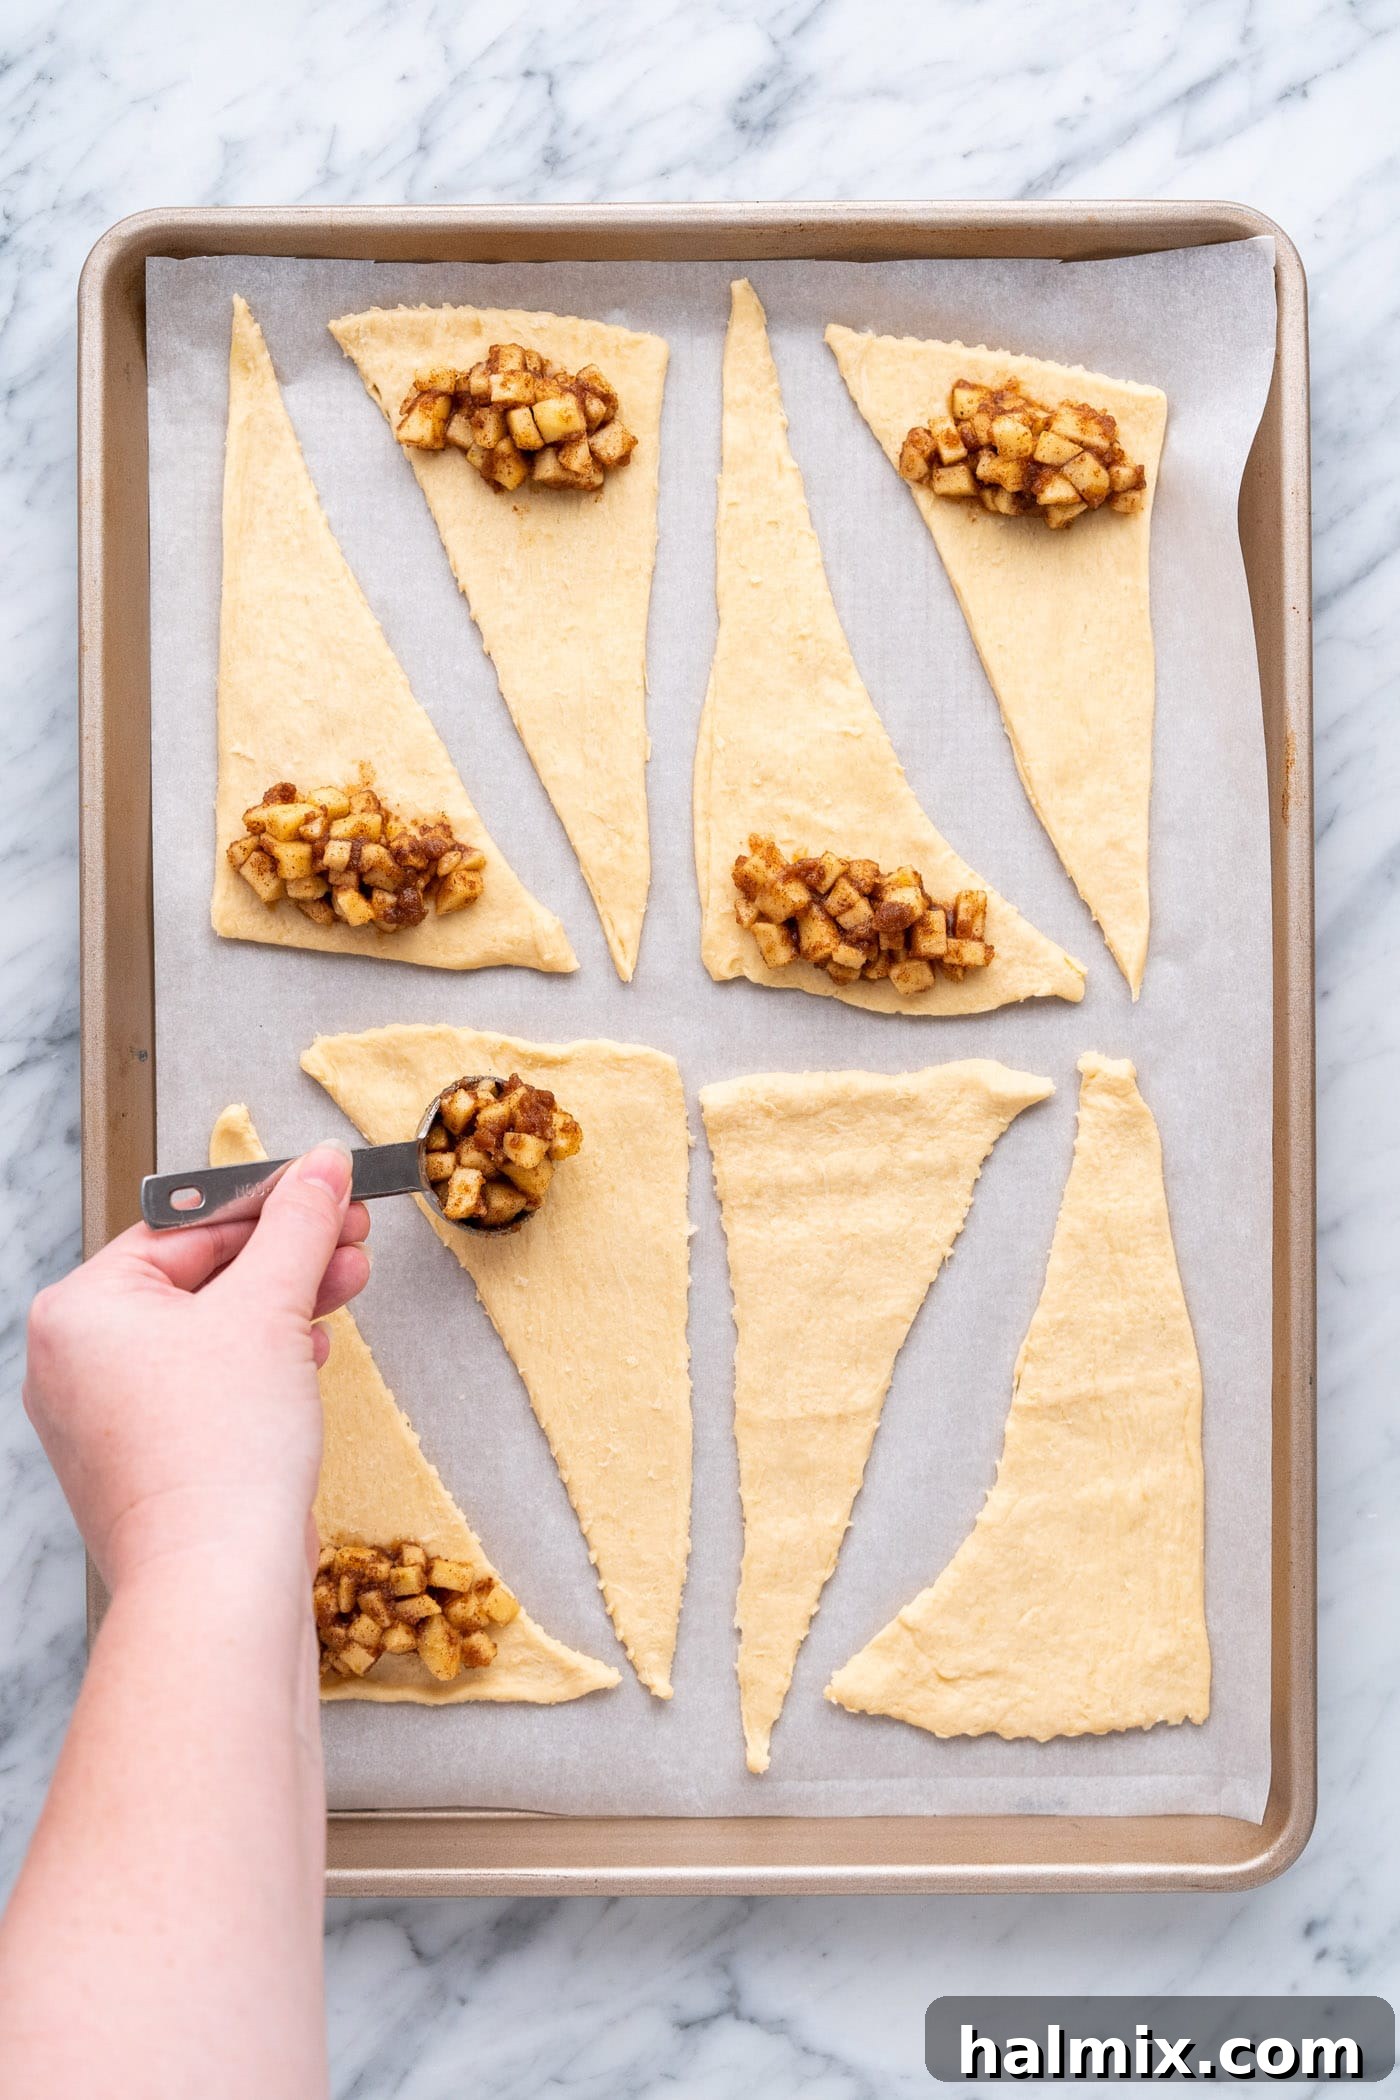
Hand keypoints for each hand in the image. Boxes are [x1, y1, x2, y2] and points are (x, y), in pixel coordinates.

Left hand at [24, 1145, 370, 1591]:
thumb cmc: (219, 1455)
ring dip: (282, 1306)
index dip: (268, 1201)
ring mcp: (105, 1421)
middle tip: (348, 1232)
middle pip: (196, 1278)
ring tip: (345, 1284)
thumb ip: (299, 1225)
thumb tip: (321, 1166)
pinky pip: (203, 1388)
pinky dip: (258, 1365)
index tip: (325, 1185)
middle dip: (285, 1256)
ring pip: (206, 1335)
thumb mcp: (271, 1308)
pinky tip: (308, 1355)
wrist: (219, 1587)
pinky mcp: (145, 1464)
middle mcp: (75, 1363)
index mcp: (78, 1311)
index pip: (184, 1226)